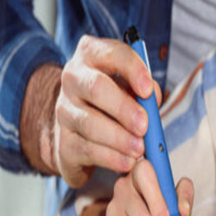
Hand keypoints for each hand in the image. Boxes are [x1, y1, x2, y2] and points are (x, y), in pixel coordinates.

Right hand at [53, 35, 161, 186]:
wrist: (81, 132)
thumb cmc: (115, 103)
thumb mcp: (133, 89)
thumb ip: (146, 91)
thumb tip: (152, 98)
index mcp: (93, 56)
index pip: (113, 53)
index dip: (132, 69)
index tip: (147, 90)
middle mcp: (74, 78)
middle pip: (96, 88)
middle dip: (123, 108)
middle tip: (144, 126)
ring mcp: (64, 110)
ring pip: (90, 122)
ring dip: (119, 138)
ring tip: (140, 149)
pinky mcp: (64, 141)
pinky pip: (87, 149)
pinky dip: (111, 158)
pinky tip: (127, 162)